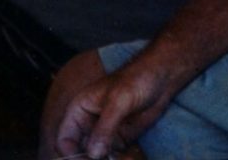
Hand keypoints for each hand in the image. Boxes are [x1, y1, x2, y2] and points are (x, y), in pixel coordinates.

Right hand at [55, 64, 172, 159]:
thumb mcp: (119, 101)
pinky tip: (130, 158)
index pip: (64, 140)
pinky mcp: (120, 139)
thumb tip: (92, 154)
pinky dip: (120, 159)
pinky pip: (114, 156)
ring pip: (96, 156)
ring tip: (125, 159)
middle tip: (107, 159)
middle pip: (79, 152)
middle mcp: (88, 124)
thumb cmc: (137, 79)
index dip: (70, 154)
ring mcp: (104, 133)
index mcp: (79, 110)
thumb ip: (105, 127)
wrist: (163, 76)